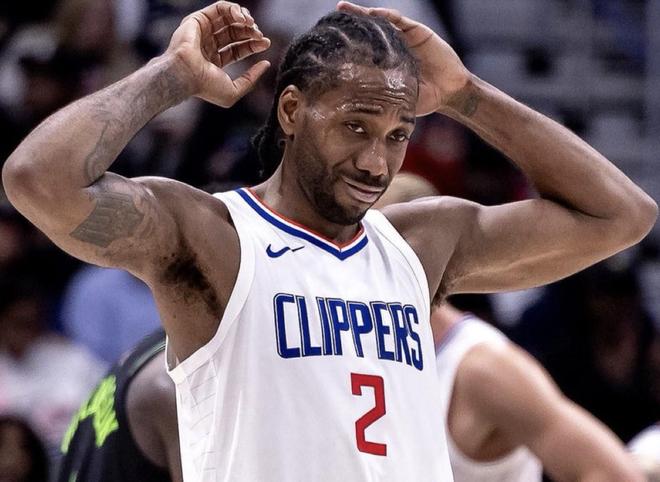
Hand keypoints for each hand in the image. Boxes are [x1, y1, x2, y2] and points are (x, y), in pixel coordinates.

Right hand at [166, 1, 270, 106]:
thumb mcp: (235, 90)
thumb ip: (251, 79)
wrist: (186, 75)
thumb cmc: (206, 87)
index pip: (238, 48)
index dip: (253, 44)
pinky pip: (220, 7)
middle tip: (260, 35)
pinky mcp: (198, 19)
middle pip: (235, 32)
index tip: (266, 43)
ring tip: (252, 25)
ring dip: (245, 18)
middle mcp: (208, 45)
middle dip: (251, 31)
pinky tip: (243, 19)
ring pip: (228, 17)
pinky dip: (234, 9)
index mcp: (214, 61)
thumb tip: (266, 64)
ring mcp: (203, 31)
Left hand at [336, 1, 469, 115]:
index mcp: (386, 63)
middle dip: (351, 23)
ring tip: (344, 8)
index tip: (328, 43)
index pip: (363, 50)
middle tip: (333, 16)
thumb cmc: (424, 99)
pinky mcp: (417, 31)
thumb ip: (380, 99)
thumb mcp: (396, 100)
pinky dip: (384, 15)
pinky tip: (371, 13)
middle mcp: (393, 47)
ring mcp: (404, 37)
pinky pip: (399, 20)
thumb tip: (354, 109)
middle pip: (368, 31)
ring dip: (362, 14)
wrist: (450, 91)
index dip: (348, 45)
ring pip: (380, 21)